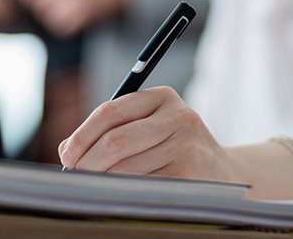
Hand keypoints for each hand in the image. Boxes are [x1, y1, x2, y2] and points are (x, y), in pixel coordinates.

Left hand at [57, 86, 242, 182]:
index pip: (110, 111)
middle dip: (87, 163)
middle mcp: (178, 116)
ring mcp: (187, 144)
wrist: (226, 175)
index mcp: (163, 97)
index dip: (82, 134)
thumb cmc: (176, 151)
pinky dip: (124, 194)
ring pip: (126, 168)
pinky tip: (118, 196)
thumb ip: (111, 131)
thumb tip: (65, 148)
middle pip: (115, 141)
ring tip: (93, 188)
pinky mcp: (191, 174)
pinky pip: (143, 187)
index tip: (67, 154)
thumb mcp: (149, 129)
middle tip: (74, 177)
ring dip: (102, 182)